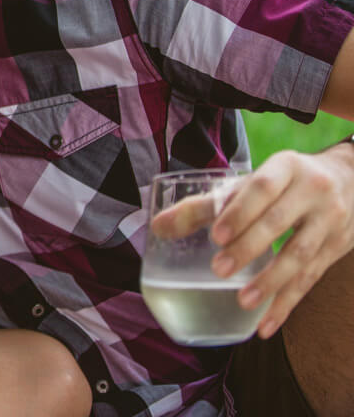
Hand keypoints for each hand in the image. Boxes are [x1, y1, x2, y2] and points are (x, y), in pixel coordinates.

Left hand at [208, 150, 353, 337]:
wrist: (350, 180)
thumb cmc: (284, 184)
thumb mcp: (252, 184)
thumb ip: (205, 205)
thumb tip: (158, 227)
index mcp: (285, 168)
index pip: (262, 188)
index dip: (239, 211)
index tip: (216, 235)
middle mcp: (312, 190)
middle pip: (279, 222)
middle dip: (248, 248)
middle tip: (219, 270)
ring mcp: (330, 220)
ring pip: (301, 254)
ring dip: (271, 282)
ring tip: (243, 302)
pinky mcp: (337, 248)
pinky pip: (311, 279)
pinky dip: (287, 303)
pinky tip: (266, 325)